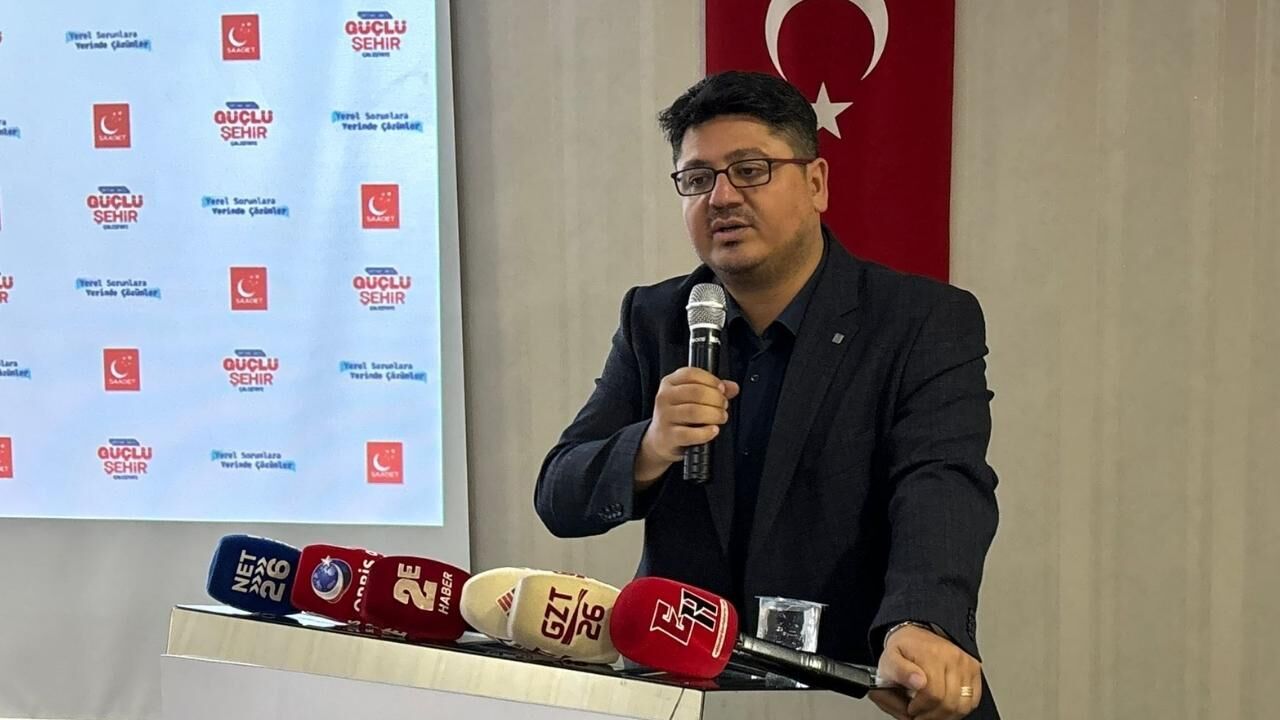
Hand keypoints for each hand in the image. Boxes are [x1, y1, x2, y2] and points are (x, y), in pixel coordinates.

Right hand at [634, 367, 738, 486]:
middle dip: (716, 399)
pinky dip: (706, 433)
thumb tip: (733, 387)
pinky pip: (690, 434)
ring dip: (714, 414)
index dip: (711, 380)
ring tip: (721, 417)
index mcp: (669, 383)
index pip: (691, 374)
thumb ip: (713, 389)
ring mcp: (665, 417)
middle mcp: (665, 397)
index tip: (722, 389)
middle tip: (724, 405)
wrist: (661, 439)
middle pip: (696, 392)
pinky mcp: (669, 436)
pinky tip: (713, 430)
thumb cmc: (678, 415)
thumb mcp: (691, 398)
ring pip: (694, 412)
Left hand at [870, 625, 981, 719]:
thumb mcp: (889, 660)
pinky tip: (945, 705)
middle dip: (932, 716)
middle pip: (949, 703)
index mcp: (929, 654)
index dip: (920, 708)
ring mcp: (965, 663)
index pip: (933, 694)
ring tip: (932, 711)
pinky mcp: (974, 669)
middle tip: (920, 714)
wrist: (916, 635)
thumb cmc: (903, 651)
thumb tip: (918, 682)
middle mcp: (951, 657)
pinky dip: (959, 709)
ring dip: (946, 715)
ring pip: (963, 705)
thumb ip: (900, 672)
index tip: (911, 708)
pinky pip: (973, 700)